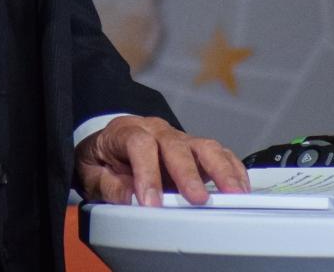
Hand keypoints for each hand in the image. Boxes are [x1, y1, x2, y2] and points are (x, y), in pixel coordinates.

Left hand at [75, 115, 247, 206]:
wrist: (107, 147)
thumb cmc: (101, 162)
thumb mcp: (92, 175)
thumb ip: (111, 186)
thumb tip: (132, 200)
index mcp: (126, 131)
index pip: (139, 145)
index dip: (146, 173)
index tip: (151, 203)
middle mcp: (156, 131)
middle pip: (176, 145)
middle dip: (188, 174)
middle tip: (198, 199)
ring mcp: (179, 139)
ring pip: (204, 146)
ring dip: (221, 170)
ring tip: (234, 194)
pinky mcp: (196, 152)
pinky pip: (219, 154)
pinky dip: (232, 169)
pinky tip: (240, 187)